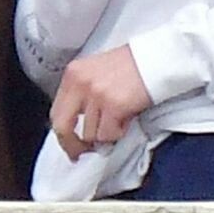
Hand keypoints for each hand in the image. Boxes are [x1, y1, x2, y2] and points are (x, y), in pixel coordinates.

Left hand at [50, 46, 152, 161]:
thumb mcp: (96, 72)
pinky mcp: (114, 105)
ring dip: (106, 133)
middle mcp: (80, 83)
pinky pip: (109, 134)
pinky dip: (118, 132)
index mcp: (73, 74)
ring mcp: (96, 94)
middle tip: (84, 153)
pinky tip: (126, 118)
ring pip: (90, 134)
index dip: (63, 134)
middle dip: (73, 145)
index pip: (56, 112)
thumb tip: (79, 126)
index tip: (69, 144)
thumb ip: (83, 95)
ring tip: (119, 119)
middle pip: (64, 127)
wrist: (157, 59)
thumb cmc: (132, 65)